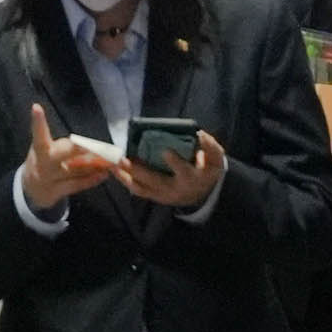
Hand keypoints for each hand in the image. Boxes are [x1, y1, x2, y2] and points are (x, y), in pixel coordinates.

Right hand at [21, 104, 117, 209]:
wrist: (31, 189)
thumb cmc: (43, 161)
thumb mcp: (44, 150)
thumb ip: (64, 146)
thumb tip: (93, 144)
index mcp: (39, 149)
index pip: (39, 134)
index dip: (38, 121)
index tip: (36, 107)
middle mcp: (43, 163)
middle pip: (62, 153)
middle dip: (78, 148)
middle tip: (95, 144)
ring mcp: (49, 179)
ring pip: (74, 170)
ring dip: (94, 164)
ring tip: (110, 159)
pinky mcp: (56, 192)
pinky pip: (76, 185)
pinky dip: (91, 179)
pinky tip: (104, 174)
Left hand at [111, 131, 226, 212]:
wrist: (203, 193)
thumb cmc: (207, 170)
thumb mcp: (215, 159)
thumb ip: (210, 147)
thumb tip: (200, 134)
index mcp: (192, 178)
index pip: (183, 171)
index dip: (175, 162)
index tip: (165, 151)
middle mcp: (176, 189)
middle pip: (156, 181)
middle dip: (140, 171)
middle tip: (125, 159)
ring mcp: (164, 195)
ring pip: (144, 188)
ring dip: (127, 177)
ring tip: (115, 165)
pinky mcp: (156, 196)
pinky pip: (139, 191)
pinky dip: (127, 181)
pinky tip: (116, 171)